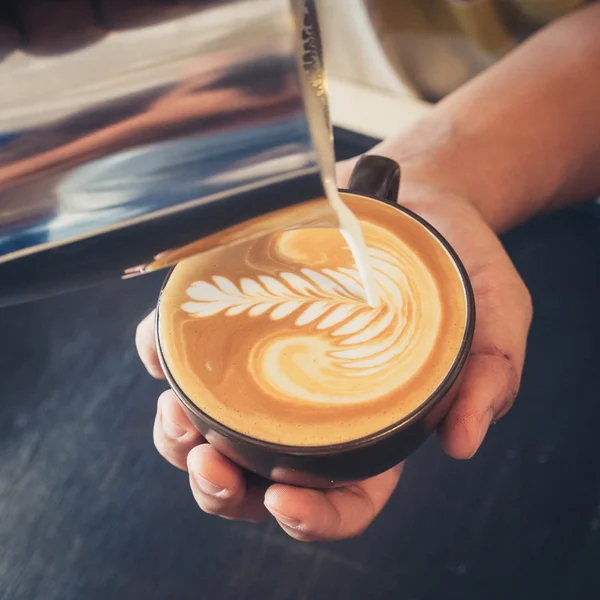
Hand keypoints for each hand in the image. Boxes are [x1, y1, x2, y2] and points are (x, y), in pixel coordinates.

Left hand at [136, 155, 531, 540]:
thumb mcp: (495, 316)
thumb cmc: (456, 264)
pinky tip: (161, 351)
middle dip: (223, 487)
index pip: (345, 496)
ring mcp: (272, 361)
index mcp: (374, 424)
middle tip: (208, 463)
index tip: (285, 501)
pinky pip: (189, 347)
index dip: (314, 516)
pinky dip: (162, 356)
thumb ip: (490, 375)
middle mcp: (314, 404)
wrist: (415, 200)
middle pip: (259, 474)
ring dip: (178, 438)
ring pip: (211, 423)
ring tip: (175, 415)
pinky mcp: (244, 314)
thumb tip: (462, 442)